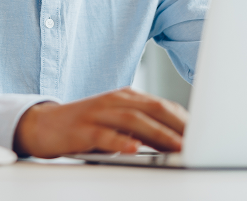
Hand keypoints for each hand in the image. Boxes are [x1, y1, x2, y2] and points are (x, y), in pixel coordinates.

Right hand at [13, 87, 187, 157]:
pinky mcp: (81, 129)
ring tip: (178, 148)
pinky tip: (134, 149)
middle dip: (178, 126)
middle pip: (152, 109)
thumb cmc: (85, 125)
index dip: (184, 120)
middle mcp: (112, 100)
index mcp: (124, 96)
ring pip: (132, 120)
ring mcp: (96, 113)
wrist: (42, 124)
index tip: (204, 135)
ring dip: (158, 135)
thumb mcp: (115, 121)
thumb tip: (177, 139)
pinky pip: (104, 135)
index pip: (162, 105)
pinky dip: (120, 142)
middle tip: (199, 142)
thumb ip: (141, 125)